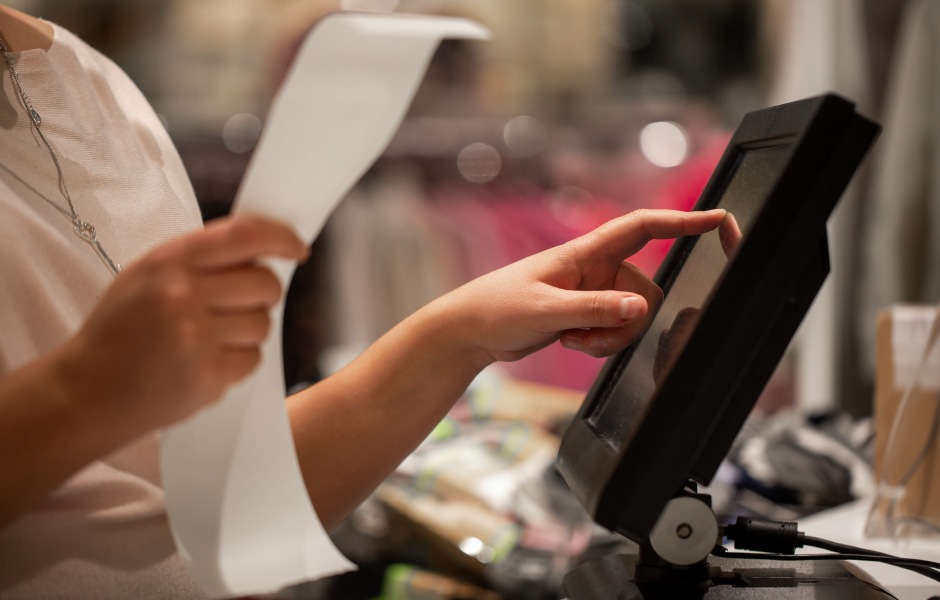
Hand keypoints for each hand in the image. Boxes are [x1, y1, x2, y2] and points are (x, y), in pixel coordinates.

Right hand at [55, 215, 307, 437]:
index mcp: (168, 262)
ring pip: (263, 323)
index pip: (245, 236)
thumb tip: (263, 252)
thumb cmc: (122, 330)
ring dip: (248, 330)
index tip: (298, 248)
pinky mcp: (208, 376)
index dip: (281, 238)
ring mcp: (196, 338)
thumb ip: (199, 259)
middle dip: (262, 294)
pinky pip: (253, 359)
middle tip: (237, 305)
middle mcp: (182, 296)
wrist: (86, 393)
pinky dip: (238, 361)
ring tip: (209, 338)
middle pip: (265, 284)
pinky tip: (205, 362)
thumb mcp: (146, 276)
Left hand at [446, 208, 726, 361]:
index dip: (682, 222)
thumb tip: (637, 308)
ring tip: (570, 339)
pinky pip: (616, 332)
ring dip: (609, 338)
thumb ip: (593, 310)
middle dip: (626, 322)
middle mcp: (595, 269)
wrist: (471, 329)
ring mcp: (593, 292)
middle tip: (584, 335)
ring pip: (633, 318)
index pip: (643, 228)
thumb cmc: (498, 306)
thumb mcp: (546, 310)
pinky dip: (599, 344)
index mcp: (586, 252)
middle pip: (646, 293)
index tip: (718, 220)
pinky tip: (569, 342)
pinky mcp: (587, 314)